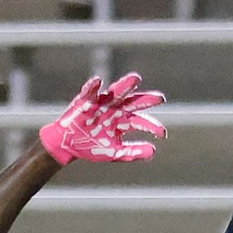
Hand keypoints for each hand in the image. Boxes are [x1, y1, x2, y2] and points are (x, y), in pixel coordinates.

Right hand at [39, 72, 165, 164]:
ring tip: (136, 79)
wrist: (70, 145)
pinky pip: (89, 92)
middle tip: (160, 98)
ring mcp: (101, 103)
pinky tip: (97, 81)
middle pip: (133, 102)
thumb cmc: (93, 147)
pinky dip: (92, 86)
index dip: (151, 126)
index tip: (162, 134)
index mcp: (124, 120)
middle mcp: (115, 108)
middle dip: (145, 99)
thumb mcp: (115, 154)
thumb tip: (153, 151)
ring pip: (116, 92)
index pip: (141, 121)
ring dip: (125, 85)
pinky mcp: (84, 101)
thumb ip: (133, 152)